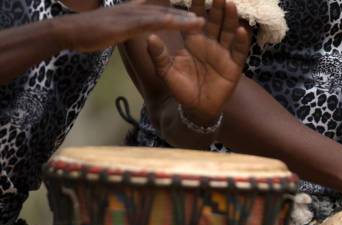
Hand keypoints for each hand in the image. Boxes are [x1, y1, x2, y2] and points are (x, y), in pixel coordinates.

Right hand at [58, 0, 204, 52]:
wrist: (68, 32)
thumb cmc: (88, 32)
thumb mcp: (112, 27)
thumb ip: (127, 25)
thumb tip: (134, 27)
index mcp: (133, 11)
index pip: (159, 8)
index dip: (177, 11)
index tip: (195, 14)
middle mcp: (134, 9)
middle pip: (166, 9)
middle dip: (186, 12)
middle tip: (206, 15)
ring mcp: (131, 15)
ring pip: (163, 15)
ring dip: (184, 18)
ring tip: (202, 21)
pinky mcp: (126, 25)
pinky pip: (151, 23)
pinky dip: (167, 22)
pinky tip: (181, 24)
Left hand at [146, 0, 250, 124]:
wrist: (196, 109)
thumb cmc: (182, 90)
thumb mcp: (166, 72)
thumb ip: (158, 55)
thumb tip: (149, 37)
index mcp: (193, 41)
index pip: (194, 18)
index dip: (195, 5)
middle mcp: (210, 43)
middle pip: (215, 21)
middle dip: (216, 6)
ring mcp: (223, 53)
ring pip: (228, 31)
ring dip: (230, 18)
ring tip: (230, 4)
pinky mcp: (234, 66)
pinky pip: (239, 51)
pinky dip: (241, 40)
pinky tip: (241, 30)